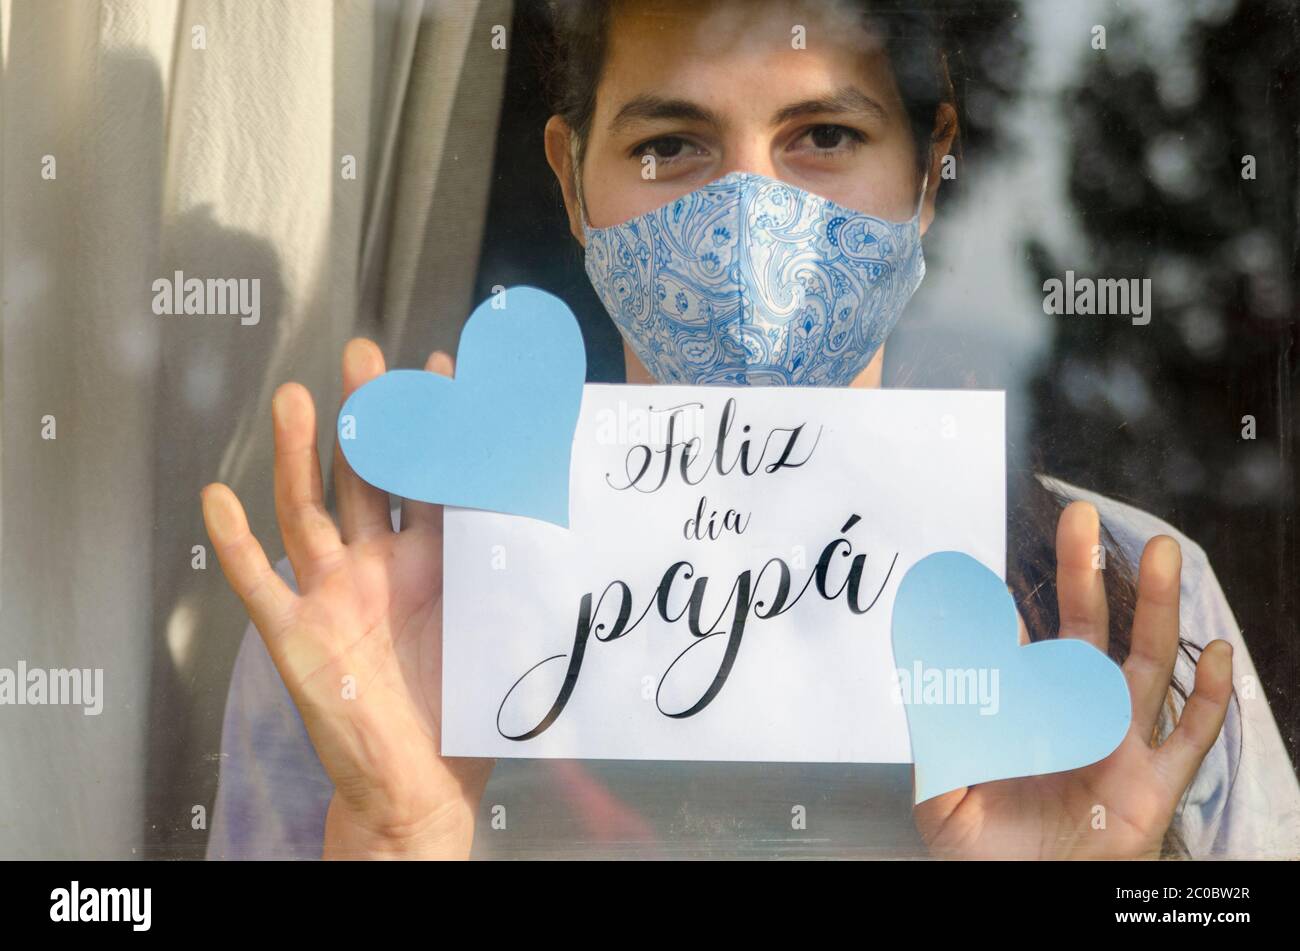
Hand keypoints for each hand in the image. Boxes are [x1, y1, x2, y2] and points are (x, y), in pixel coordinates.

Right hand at [202, 340, 491, 858]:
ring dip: (300, 457)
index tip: (448, 369)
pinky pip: (260, 584)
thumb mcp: (502, 627)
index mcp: (433, 558)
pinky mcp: (297, 634)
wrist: (422, 785)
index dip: (437, 427)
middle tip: (367, 356)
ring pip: (309, 512)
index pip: (433, 476)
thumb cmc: (464, 708)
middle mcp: (379, 564)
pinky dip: (237, 544)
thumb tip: (576, 514)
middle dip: (366, 417)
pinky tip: (219, 496)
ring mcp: (333, 594)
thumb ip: (521, 571)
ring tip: (298, 398)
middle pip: (366, 476)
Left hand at [913, 501, 1232, 858]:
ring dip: (1157, 607)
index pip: (1017, 644)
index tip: (983, 574)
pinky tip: (1219, 654)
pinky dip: (1210, 696)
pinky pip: (1191, 736)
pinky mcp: (1153, 784)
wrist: (1020, 893)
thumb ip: (936, 737)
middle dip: (1086, 572)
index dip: (1002, 609)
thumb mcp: (941, 794)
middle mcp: (1077, 711)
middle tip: (1079, 516)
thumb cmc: (981, 848)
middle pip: (1089, 628)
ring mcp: (1121, 741)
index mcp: (1025, 708)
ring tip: (1160, 553)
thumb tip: (933, 673)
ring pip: (1148, 661)